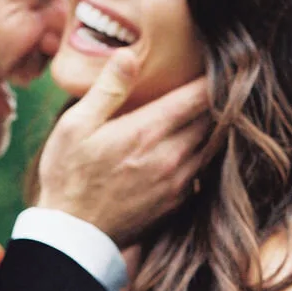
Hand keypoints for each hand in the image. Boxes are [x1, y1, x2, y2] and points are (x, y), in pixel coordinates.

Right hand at [37, 48, 211, 246]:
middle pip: (213, 119)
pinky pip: (202, 170)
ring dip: (214, 127)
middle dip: (218, 99)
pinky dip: (203, 154)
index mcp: (147, 131)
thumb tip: (129, 55)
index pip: (199, 96)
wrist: (72, 235)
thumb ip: (107, 89)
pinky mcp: (176, 202)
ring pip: (213, 145)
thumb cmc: (67, 177)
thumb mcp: (75, 126)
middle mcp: (171, 155)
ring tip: (211, 111)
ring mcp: (177, 182)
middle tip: (221, 83)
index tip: (224, 64)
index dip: (216, 77)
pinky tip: (192, 146)